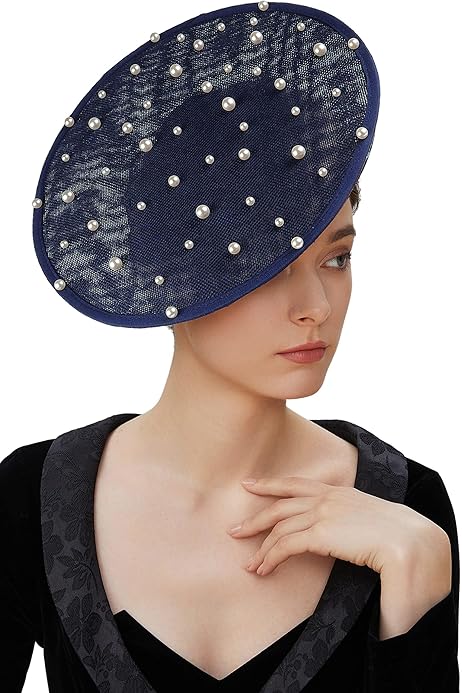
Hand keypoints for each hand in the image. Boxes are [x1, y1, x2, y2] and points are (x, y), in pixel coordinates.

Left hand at [226, 476, 446, 575]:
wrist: (408, 541)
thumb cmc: (396, 535)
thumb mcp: (370, 519)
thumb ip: (352, 520)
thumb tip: (345, 533)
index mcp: (338, 492)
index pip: (297, 484)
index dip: (272, 484)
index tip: (252, 484)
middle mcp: (327, 498)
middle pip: (280, 504)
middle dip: (255, 517)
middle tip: (235, 529)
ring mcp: (322, 513)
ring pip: (279, 528)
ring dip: (262, 549)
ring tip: (250, 564)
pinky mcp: (319, 533)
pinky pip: (286, 546)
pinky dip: (270, 558)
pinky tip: (263, 570)